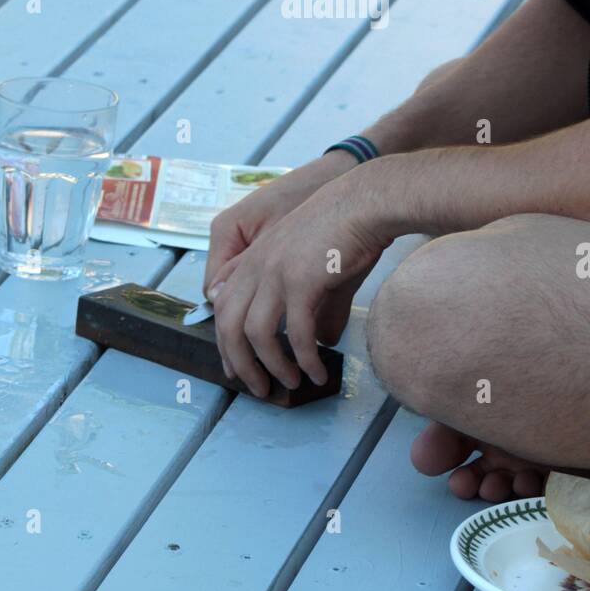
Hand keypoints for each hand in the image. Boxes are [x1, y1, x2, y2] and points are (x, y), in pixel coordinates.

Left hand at [208, 170, 391, 396]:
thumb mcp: (316, 267)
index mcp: (255, 258)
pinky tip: (317, 373)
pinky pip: (297, 333)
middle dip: (240, 363)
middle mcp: (257, 265)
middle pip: (229, 324)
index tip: (237, 367)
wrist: (365, 202)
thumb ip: (315, 305)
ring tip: (289, 383)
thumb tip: (322, 340)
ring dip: (272, 366)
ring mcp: (276, 272)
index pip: (224, 307)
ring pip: (256, 333)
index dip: (226, 342)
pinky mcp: (301, 280)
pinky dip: (305, 359)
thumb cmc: (347, 231)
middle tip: (257, 388)